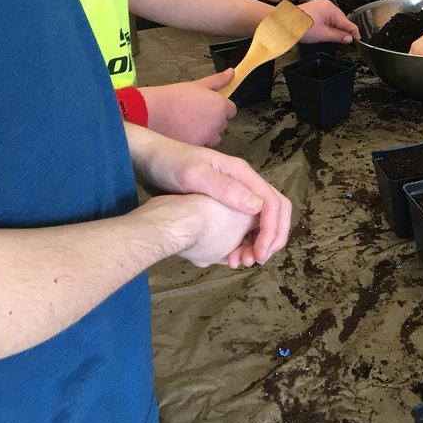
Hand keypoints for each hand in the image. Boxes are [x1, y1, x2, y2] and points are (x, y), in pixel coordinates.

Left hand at [128, 129, 292, 264]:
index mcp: (243, 175)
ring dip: (256, 243)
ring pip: (259, 221)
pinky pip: (242, 226)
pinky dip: (241, 243)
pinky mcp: (222, 206)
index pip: (273, 203)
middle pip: (273, 212)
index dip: (272, 230)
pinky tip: (228, 256)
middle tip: (256, 260)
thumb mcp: (196, 175)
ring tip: (240, 262)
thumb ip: (226, 189)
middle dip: (271, 238)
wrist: (149, 160)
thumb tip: (258, 206)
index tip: (260, 253)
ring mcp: (234, 195)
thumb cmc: (171, 164)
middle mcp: (243, 185)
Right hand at [140, 70, 236, 145]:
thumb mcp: (198, 84)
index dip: (220, 108)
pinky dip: (196, 141)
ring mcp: (209, 136)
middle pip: (223, 123)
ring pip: (214, 137)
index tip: (209, 107)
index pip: (231, 110)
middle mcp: (218, 122)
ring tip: (190, 125)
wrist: (155, 113)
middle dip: (213, 120)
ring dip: (207, 133)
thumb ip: (218, 80)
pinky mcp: (199, 147)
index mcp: (221, 106)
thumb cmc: (174, 97)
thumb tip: (231, 73)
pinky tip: (185, 133)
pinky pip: (202, 145)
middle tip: (196, 114)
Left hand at [301, 0, 358, 43]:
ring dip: (334, 28)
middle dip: (342, 30)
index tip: (358, 39)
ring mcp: (321, 5)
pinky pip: (327, 17)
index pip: (348, 22)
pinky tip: (322, 31)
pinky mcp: (317, 8)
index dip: (354, 32)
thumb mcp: (323, 35)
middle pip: (342, 20)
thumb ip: (339, 36)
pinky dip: (328, 25)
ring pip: (334, 19)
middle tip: (342, 41)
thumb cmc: (299, 27)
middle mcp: (327, 4)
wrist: (284, 24)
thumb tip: (349, 38)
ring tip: (327, 36)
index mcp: (330, 8)